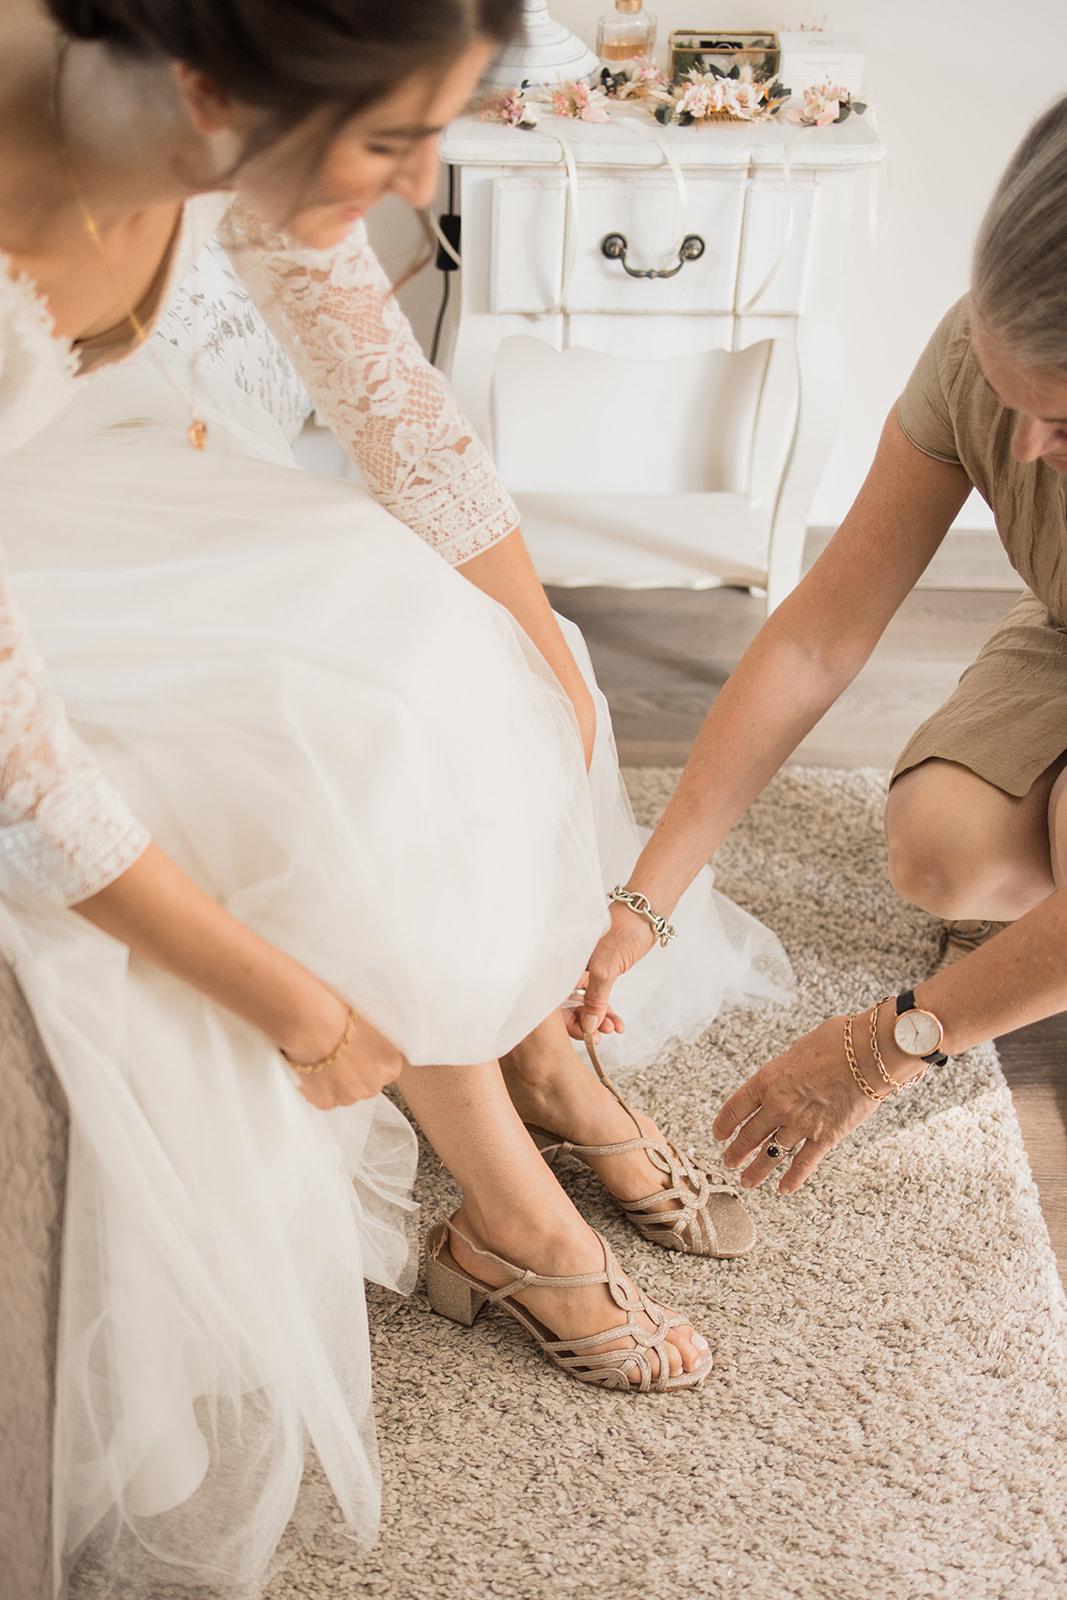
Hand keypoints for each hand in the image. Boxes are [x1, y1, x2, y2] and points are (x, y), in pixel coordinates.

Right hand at [280, 994, 405, 1110]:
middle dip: (354, 1075)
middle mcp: (374, 1086)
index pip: (385, 1071)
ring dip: (336, 1083)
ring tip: (322, 1061)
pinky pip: (324, 1098)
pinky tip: (312, 1070)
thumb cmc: (342, 1016)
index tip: (358, 1054)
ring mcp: (350, 1097)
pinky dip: (317, 1088)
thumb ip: (378, 1043)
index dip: (370, 1062)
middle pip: (366, 1085)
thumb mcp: (373, 1025)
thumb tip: (372, 1045)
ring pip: (345, 1094)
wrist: (314, 1026)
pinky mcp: (327, 1103)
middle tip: (338, 1056)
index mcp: (391, 1065)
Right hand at [567, 900, 656, 1038]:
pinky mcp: (596, 974)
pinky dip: (605, 1011)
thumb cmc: (623, 931)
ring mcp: (581, 971)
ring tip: (615, 1028)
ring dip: (598, 1019)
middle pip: (567, 1004)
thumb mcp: (606, 968)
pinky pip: (595, 998)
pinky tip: (616, 1022)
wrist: (645, 917)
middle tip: (602, 1035)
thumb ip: (596, 998)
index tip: (584, 1034)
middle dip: (585, 1022)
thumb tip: (589, 1026)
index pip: (553, 998)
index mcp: (561, 962)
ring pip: (583, 1003)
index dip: (566, 1019)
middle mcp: (567, 968)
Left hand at [712, 1013, 887, 1193]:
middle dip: (736, 1151)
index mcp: (767, 1080)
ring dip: (757, 1170)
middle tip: (729, 1161)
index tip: (718, 1135)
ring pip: (771, 1154)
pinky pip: (803, 1164)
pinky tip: (783, 1189)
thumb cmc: (837, 1042)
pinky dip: (792, 1179)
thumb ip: (786, 1071)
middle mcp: (778, 1106)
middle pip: (749, 1135)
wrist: (868, 1053)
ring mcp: (801, 1124)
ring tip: (747, 1181)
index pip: (735, 1108)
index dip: (723, 1124)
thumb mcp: (798, 1051)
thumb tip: (787, 1079)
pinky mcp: (826, 1138)